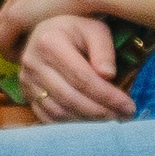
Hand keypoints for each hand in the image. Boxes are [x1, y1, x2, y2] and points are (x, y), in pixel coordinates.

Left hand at [0, 0, 95, 61]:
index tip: (33, 31)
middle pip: (8, 10)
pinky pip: (3, 39)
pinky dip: (9, 51)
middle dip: (12, 29)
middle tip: (22, 47)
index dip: (26, 16)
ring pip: (1, 25)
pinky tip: (20, 61)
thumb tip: (90, 7)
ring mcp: (19, 0)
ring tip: (21, 58)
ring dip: (9, 42)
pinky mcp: (17, 15)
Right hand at [15, 15, 131, 122]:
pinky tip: (90, 124)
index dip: (107, 95)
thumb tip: (108, 75)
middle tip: (122, 117)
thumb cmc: (76, 30)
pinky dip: (71, 125)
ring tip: (110, 122)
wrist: (49, 32)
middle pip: (70, 97)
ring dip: (86, 122)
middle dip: (99, 112)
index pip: (82, 77)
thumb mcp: (95, 29)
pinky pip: (48, 118)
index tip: (128, 106)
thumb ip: (103, 50)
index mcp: (50, 43)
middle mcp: (33, 63)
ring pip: (58, 112)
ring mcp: (26, 81)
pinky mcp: (26, 94)